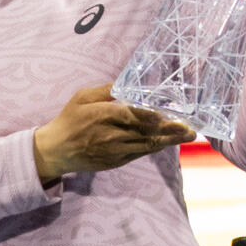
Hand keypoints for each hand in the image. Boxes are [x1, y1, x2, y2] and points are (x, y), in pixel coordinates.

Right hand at [33, 85, 196, 181]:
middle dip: (170, 131)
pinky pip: (139, 154)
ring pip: (146, 145)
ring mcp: (114, 151)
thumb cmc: (69, 120)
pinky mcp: (115, 162)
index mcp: (102, 115)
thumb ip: (105, 90)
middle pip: (145, 132)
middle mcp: (110, 135)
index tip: (171, 115)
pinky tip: (167, 143)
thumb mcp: (82, 97)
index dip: (154, 117)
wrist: (56, 151)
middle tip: (190, 128)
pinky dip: (154, 148)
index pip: (133, 115)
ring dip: (168, 141)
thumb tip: (127, 83)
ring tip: (186, 136)